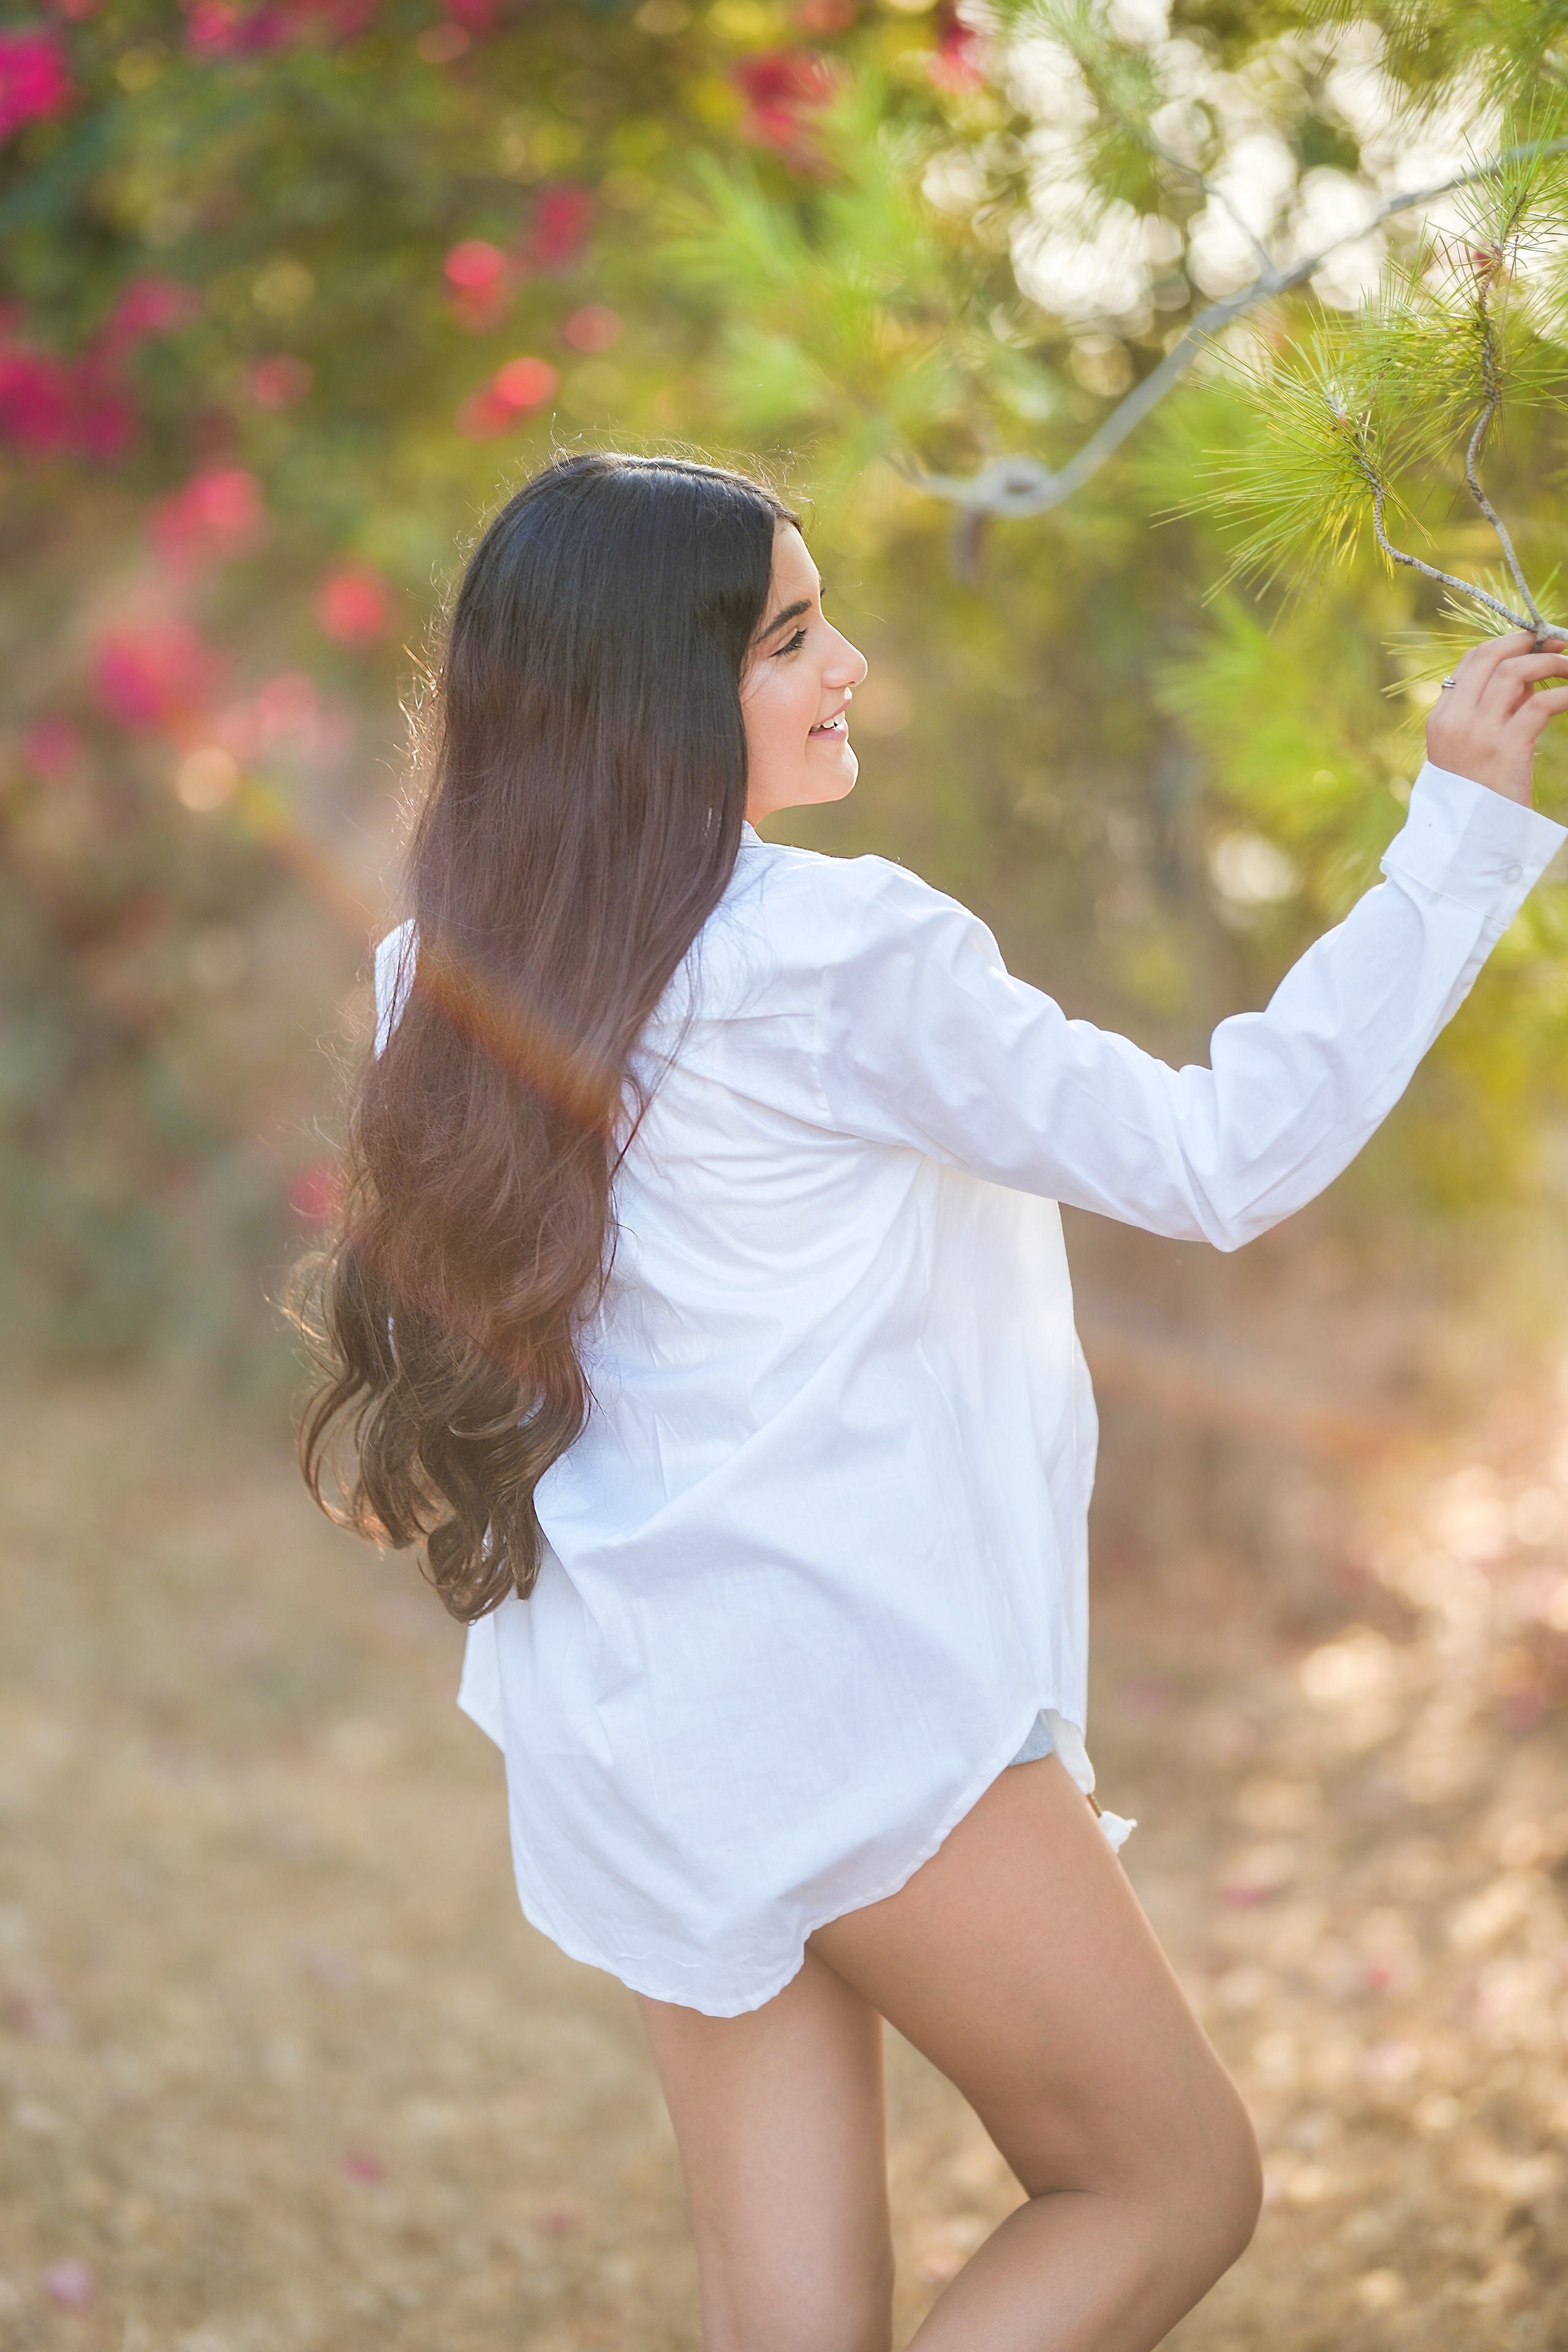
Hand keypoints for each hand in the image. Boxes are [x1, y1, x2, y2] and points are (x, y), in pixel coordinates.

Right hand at [1425, 629, 1567, 806]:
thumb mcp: (1472, 750)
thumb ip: (1494, 712)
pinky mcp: (1507, 749)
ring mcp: (1479, 734)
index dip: (1505, 643)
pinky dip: (1564, 692)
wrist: (1468, 842)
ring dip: (1549, 662)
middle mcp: (1456, 720)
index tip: (1532, 642)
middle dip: (1527, 642)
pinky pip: (1542, 703)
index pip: (1471, 662)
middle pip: (1491, 657)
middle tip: (1557, 642)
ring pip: (1515, 671)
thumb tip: (1527, 680)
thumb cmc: (1475, 797)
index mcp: (1441, 719)